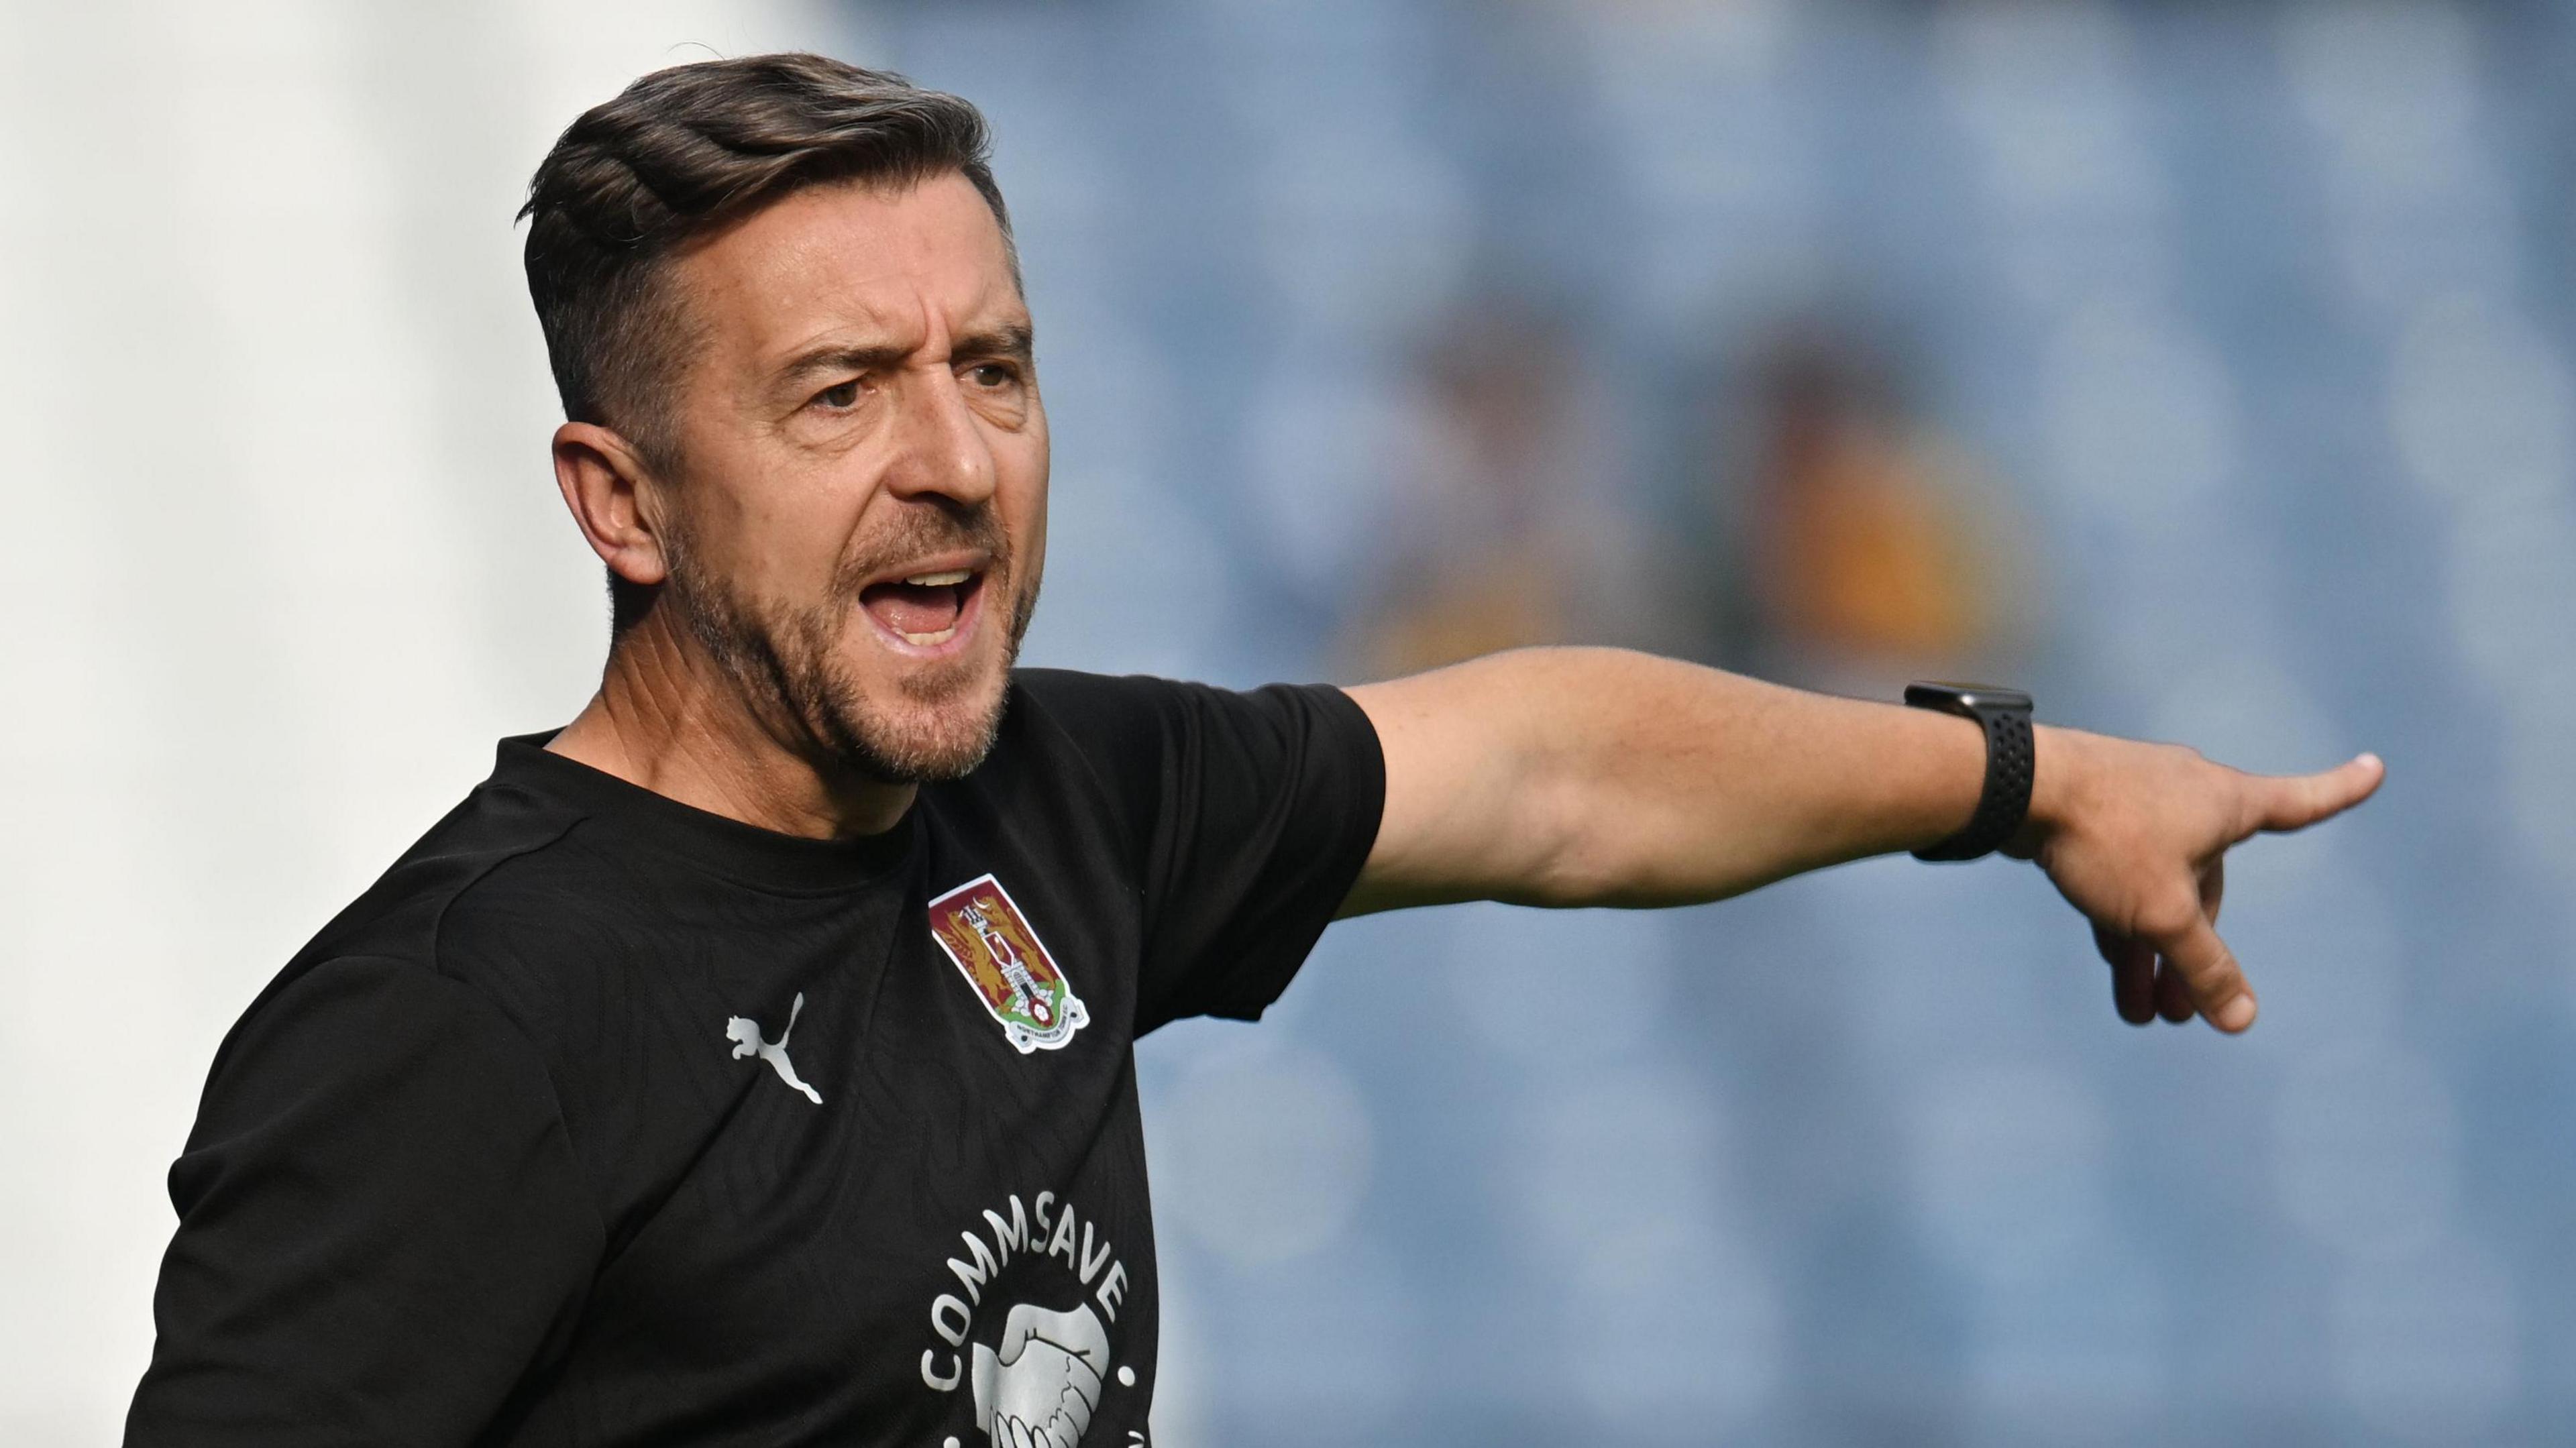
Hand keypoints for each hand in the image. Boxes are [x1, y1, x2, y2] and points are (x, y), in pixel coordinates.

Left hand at [2007, 728, 2383, 1032]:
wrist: (2015, 789)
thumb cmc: (2104, 837)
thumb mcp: (2163, 915)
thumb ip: (2204, 968)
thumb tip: (2242, 1020)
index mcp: (2225, 802)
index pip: (2300, 802)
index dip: (2339, 792)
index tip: (2374, 767)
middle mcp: (2189, 794)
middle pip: (2209, 887)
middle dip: (2194, 953)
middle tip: (2176, 1016)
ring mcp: (2139, 802)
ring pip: (2160, 890)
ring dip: (2154, 951)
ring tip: (2140, 1015)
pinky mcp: (2094, 816)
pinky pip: (2124, 879)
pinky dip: (2124, 922)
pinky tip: (2115, 970)